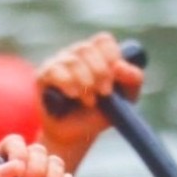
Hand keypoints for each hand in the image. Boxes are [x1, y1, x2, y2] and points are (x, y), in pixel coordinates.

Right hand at [32, 32, 140, 170]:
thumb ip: (132, 79)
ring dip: (85, 81)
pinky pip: (55, 70)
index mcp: (97, 54)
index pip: (103, 41)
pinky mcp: (43, 76)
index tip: (114, 78)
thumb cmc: (101, 113)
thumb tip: (121, 66)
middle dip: (100, 72)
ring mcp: (58, 62)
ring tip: (90, 101)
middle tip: (105, 92)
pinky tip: (74, 94)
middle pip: (87, 49)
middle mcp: (76, 54)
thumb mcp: (125, 98)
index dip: (111, 56)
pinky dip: (67, 82)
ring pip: (72, 60)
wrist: (78, 135)